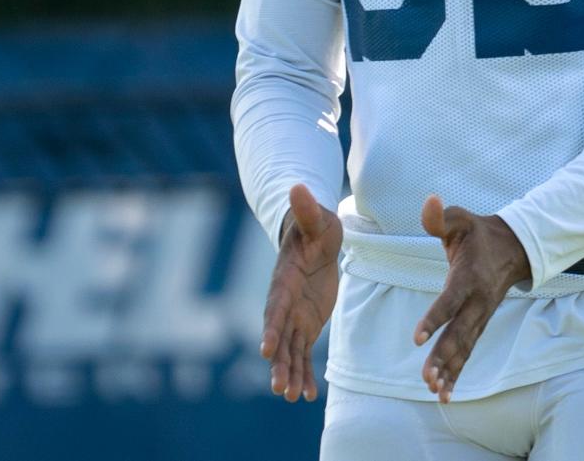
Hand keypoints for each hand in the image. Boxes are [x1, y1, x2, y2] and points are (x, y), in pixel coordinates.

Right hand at [260, 184, 341, 401]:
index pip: (276, 306)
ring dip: (290, 373)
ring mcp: (294, 316)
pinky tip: (308, 395)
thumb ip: (307, 210)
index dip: (271, 327)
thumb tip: (297, 186)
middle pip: (278, 336)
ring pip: (289, 350)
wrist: (317, 239)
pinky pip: (302, 352)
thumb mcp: (317, 219)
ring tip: (293, 397)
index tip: (265, 349)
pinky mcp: (305, 324)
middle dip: (278, 362)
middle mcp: (285, 303)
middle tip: (279, 387)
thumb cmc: (317, 226)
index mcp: (285, 280)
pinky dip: (304, 372)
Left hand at [414, 195, 530, 401]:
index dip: (434, 318)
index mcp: (469, 276)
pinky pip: (468, 351)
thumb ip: (440, 215)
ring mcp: (481, 315)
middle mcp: (477, 301)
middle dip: (443, 356)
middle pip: (459, 333)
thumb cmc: (478, 232)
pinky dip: (457, 373)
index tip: (417, 338)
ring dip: (450, 370)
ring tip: (434, 391)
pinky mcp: (480, 324)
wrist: (513, 248)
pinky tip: (444, 394)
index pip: (450, 300)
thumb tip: (429, 201)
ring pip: (465, 347)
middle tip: (426, 377)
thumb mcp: (460, 218)